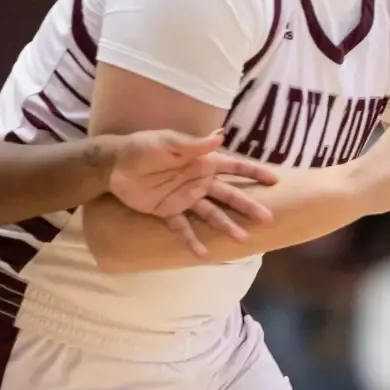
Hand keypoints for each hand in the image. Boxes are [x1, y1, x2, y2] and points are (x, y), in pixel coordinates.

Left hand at [108, 130, 278, 257]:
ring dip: (226, 226)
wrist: (114, 165)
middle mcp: (198, 181)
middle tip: (268, 219)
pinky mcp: (168, 211)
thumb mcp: (167, 143)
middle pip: (228, 195)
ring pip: (211, 214)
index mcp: (201, 162)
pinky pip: (183, 228)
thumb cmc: (143, 148)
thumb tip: (221, 134)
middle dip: (248, 206)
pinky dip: (192, 241)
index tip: (275, 180)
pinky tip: (203, 254)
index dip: (253, 173)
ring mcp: (185, 198)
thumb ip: (194, 144)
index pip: (233, 167)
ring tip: (242, 240)